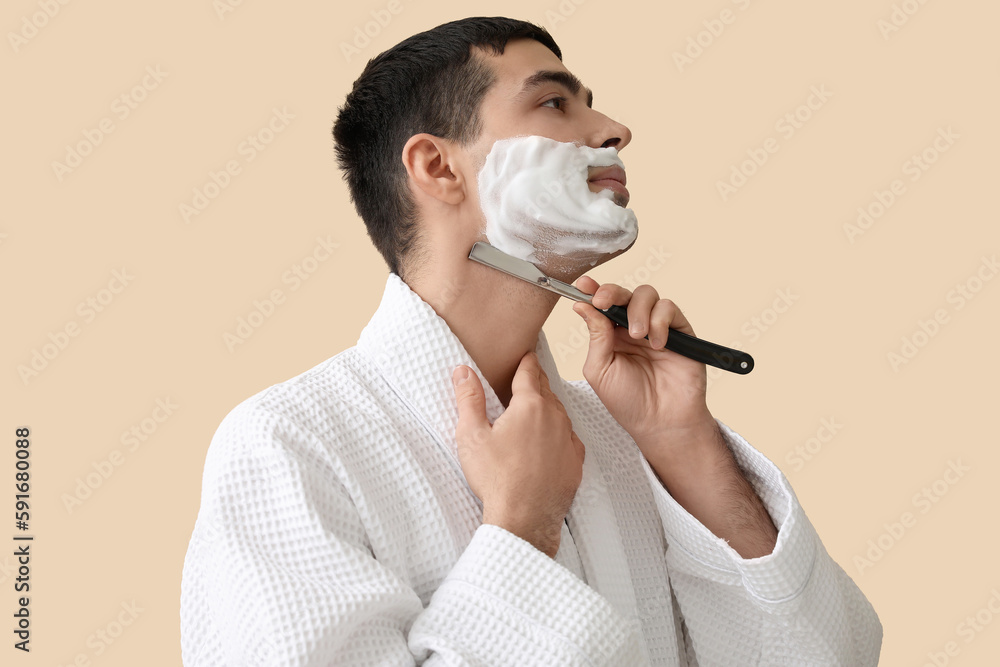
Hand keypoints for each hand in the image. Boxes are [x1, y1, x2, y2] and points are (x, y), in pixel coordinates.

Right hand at [452, 350, 584, 557]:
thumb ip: (469, 399)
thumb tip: (463, 371)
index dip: (526, 361)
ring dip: (548, 407)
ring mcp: (568, 441)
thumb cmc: (496, 479)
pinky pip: (569, 438)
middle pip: (546, 390)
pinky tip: (551, 439)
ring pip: (560, 413)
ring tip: (537, 407)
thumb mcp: (472, 435)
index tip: (526, 354)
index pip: (529, 372)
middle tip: (530, 375)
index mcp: (530, 406)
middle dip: (536, 381)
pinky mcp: (575, 463)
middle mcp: (555, 418)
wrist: (524, 520)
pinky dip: (560, 433)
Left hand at [571, 276, 716, 454]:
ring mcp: (656, 327)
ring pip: (646, 294)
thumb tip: (582, 305)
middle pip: (622, 293)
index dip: (591, 290)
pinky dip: (660, 321)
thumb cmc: (628, 401)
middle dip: (611, 292)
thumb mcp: (600, 370)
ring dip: (638, 311)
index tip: (582, 285)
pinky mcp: (679, 331)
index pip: (600, 304)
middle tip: (603, 301)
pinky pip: (669, 308)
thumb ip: (595, 336)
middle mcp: (631, 327)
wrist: (661, 422)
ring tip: (637, 336)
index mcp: (609, 335)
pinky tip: (656, 343)